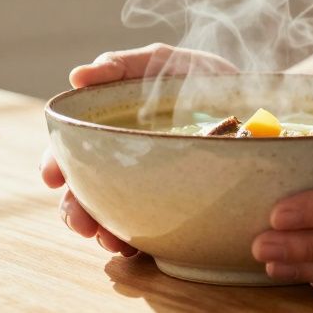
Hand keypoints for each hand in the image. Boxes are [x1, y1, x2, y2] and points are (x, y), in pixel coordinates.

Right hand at [42, 43, 237, 257]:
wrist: (260, 102)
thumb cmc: (201, 78)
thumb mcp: (162, 64)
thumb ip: (122, 66)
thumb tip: (77, 75)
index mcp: (109, 130)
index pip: (71, 151)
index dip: (56, 164)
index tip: (52, 177)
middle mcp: (121, 163)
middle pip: (83, 190)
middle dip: (75, 209)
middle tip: (81, 223)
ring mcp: (146, 188)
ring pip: (110, 215)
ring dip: (102, 230)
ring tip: (109, 239)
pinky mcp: (174, 210)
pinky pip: (148, 233)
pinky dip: (135, 243)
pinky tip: (135, 248)